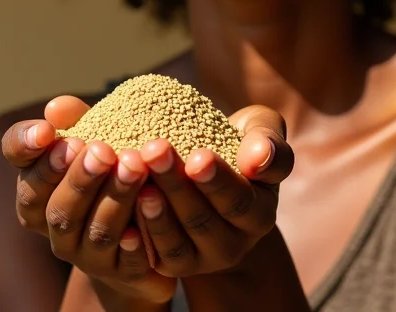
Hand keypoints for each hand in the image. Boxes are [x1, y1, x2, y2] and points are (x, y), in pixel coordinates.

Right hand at [0, 97, 176, 304]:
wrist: (142, 237)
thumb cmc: (112, 172)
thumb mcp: (97, 140)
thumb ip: (79, 122)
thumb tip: (58, 107)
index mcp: (40, 184)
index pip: (20, 164)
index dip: (27, 148)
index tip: (47, 131)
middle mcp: (54, 224)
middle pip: (56, 206)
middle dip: (78, 177)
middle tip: (101, 150)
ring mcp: (85, 252)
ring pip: (93, 230)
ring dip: (113, 198)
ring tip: (134, 167)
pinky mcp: (121, 273)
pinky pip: (124, 263)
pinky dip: (131, 245)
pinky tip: (142, 228)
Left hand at [134, 105, 293, 277]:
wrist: (212, 172)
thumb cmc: (239, 142)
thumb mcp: (260, 131)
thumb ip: (267, 140)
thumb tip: (257, 160)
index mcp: (261, 211)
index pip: (240, 200)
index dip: (218, 181)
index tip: (197, 157)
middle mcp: (238, 242)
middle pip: (204, 220)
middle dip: (176, 186)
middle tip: (154, 151)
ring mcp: (206, 257)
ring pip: (179, 242)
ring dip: (156, 212)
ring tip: (139, 184)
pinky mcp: (178, 264)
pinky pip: (159, 256)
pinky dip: (143, 235)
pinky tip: (128, 207)